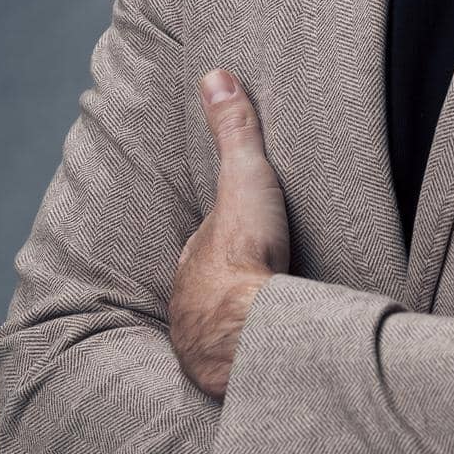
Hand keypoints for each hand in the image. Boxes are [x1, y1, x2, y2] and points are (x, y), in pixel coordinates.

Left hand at [168, 69, 290, 399]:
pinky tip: (264, 363)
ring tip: (263, 328)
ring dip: (236, 328)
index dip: (224, 237)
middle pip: (210, 289)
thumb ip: (234, 131)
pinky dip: (246, 362)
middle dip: (227, 287)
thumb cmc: (245, 251)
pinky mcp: (225, 378)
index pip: (207, 244)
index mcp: (194, 258)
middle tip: (258, 282)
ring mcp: (203, 343)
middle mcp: (189, 303)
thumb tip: (214, 76)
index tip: (243, 236)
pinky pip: (233, 366)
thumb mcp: (244, 176)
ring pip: (217, 330)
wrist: (247, 328)